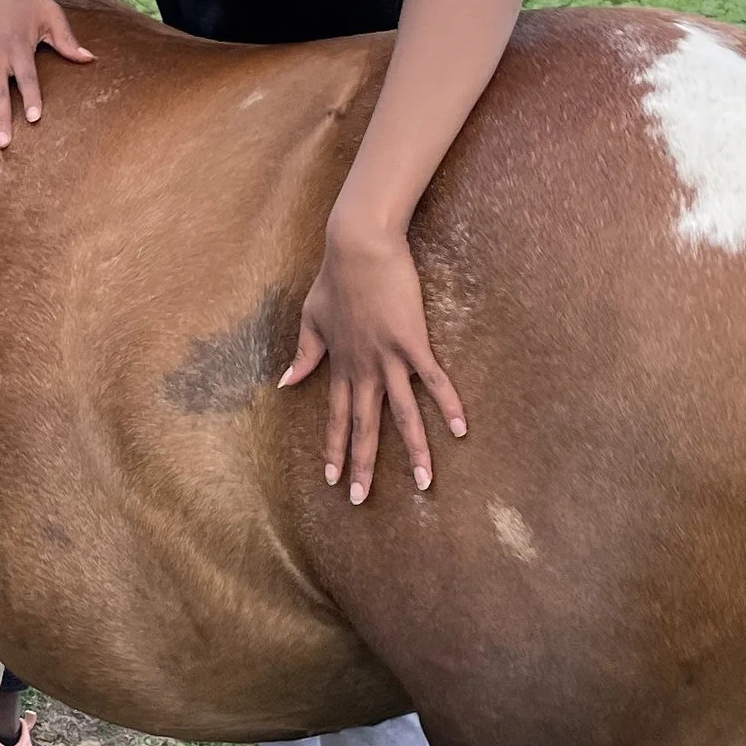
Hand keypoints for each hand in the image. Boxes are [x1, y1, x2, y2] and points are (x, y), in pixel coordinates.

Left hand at [280, 223, 465, 503]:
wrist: (358, 246)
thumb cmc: (336, 277)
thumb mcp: (311, 318)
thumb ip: (304, 353)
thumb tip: (286, 384)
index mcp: (340, 364)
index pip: (336, 417)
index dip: (334, 449)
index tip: (332, 480)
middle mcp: (363, 368)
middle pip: (364, 426)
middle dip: (363, 464)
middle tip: (361, 499)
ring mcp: (388, 357)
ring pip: (401, 414)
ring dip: (412, 450)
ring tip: (423, 482)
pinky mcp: (411, 341)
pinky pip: (432, 380)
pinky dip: (447, 404)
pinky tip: (460, 429)